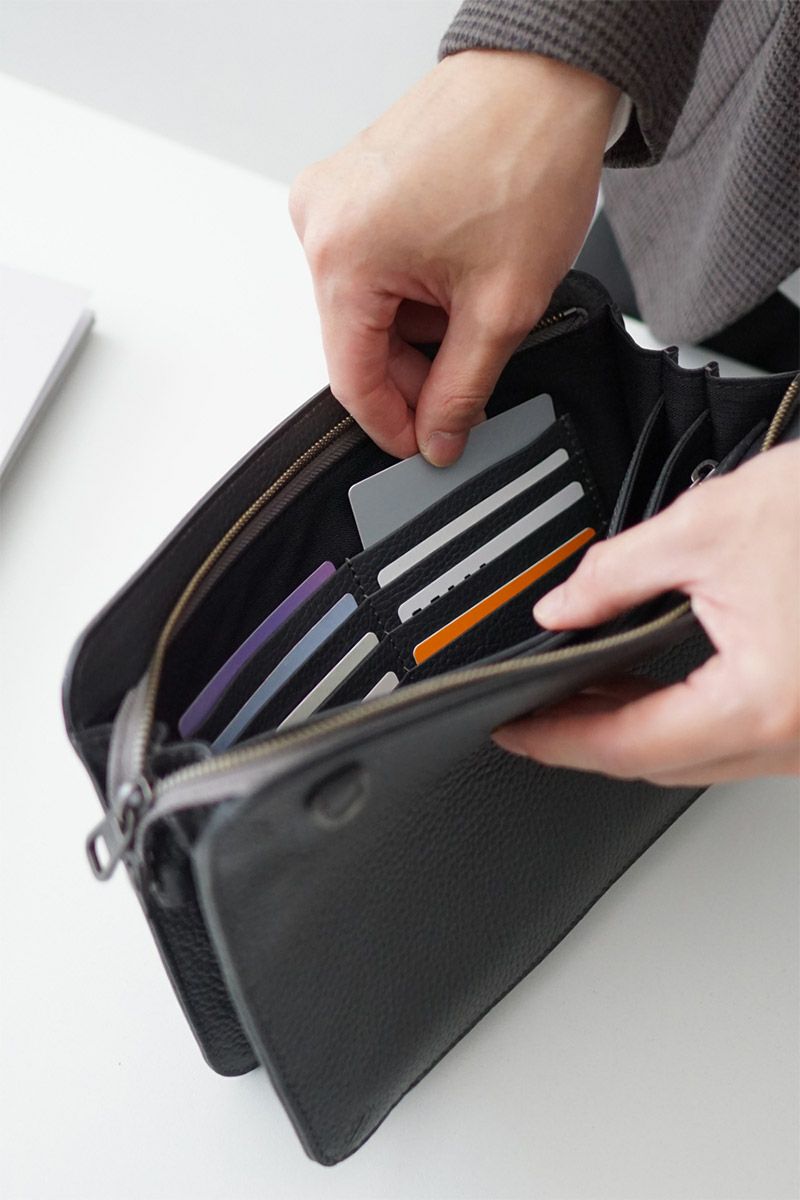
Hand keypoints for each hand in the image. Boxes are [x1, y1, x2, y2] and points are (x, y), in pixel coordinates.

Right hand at [289, 50, 617, 464]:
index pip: (352, 379)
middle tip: (468, 385)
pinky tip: (457, 276)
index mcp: (342, 253)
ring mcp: (331, 198)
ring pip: (367, 308)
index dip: (393, 425)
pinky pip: (371, 267)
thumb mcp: (502, 305)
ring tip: (476, 304)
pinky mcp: (352, 186)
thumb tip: (440, 435)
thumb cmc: (526, 156)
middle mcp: (320, 221)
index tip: (426, 446)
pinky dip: (413, 289)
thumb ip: (464, 389)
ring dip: (419, 328)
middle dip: (414, 373)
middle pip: (357, 342)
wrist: (546, 77)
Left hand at [493, 442, 799, 784]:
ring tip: (578, 693)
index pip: (628, 745)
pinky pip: (737, 738)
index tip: (511, 729)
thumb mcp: (713, 524)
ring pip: (701, 758)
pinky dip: (686, 719)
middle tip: (531, 711)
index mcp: (763, 704)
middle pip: (661, 764)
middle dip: (587, 739)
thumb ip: (618, 573)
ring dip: (636, 732)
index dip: (556, 739)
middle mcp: (796, 740)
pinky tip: (652, 687)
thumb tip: (561, 607)